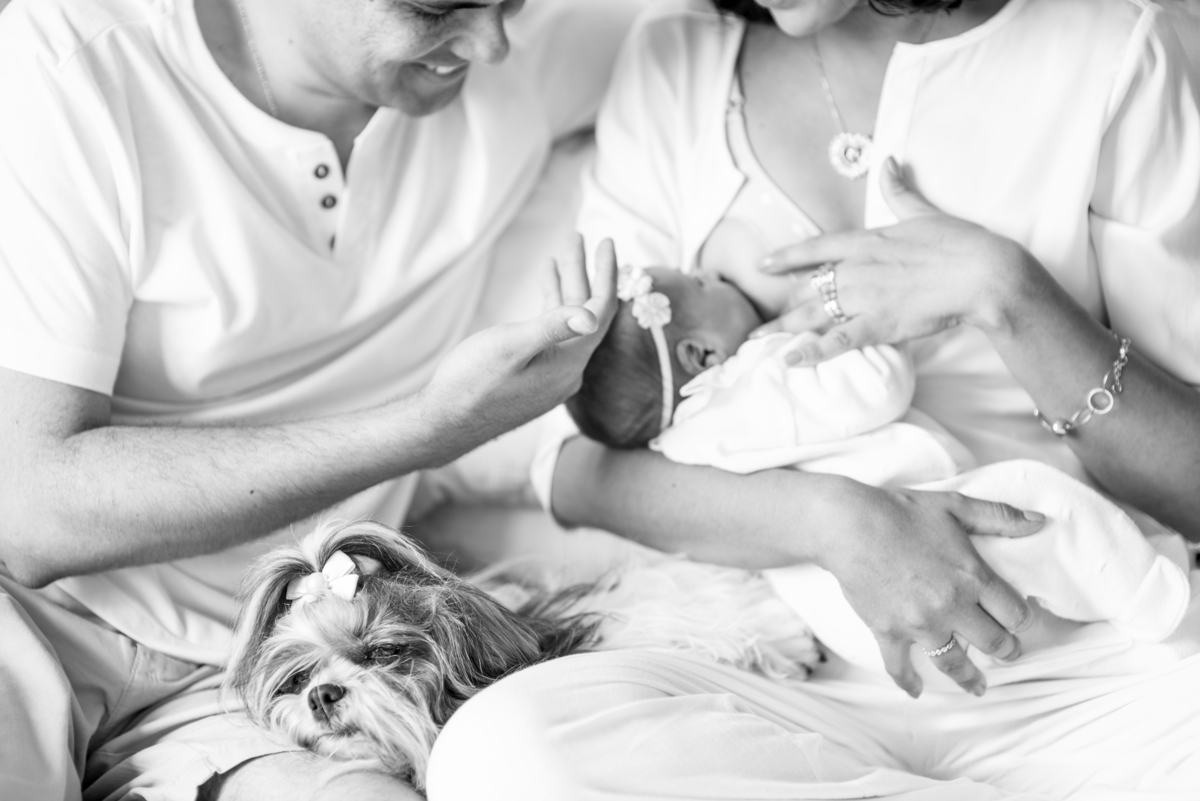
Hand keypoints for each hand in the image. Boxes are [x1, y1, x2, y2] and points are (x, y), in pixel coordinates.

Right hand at [419, 236, 617, 456]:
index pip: (599, 312)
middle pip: (586, 314)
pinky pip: (553, 336)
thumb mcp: (510, 348)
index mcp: (568, 363)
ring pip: (568, 323)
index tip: (605, 242)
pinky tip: (545, 285)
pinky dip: (550, 307)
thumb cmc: (470, 384)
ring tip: (560, 253)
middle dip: (582, 273)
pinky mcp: (536, 377)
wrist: (444, 423)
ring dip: (565, 287)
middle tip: (579, 237)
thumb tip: (591, 317)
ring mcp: (552, 375)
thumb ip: (552, 328)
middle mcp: (567, 371)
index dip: (605, 275)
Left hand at [753, 157, 1036, 363]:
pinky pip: (839, 339)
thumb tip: (889, 162)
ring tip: (761, 344)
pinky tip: (791, 360)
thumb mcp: (924, 212)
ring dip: (787, 331)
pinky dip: (814, 351)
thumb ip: (899, 191)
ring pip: (816, 315)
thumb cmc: (961, 243)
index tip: (763, 265)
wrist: (985, 274)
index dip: (787, 257)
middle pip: (809, 289)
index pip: (816, 248)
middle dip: (782, 310)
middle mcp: (859, 269)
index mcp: (867, 241)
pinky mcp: (881, 323)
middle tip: (756, 326)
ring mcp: (867, 297)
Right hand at [818, 483, 1041, 696]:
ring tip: (978, 687)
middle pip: (993, 643)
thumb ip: (999, 516)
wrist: (848, 524)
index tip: (1021, 623)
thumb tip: (1039, 521)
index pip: (1015, 613)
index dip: (1023, 620)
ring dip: (970, 679)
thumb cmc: (900, 511)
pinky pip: (899, 666)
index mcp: (972, 577)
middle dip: (1006, 650)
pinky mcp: (888, 631)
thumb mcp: (954, 506)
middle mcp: (951, 606)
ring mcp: (919, 624)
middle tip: (1007, 652)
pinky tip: (916, 691)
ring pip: (954, 663)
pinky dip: (908, 682)